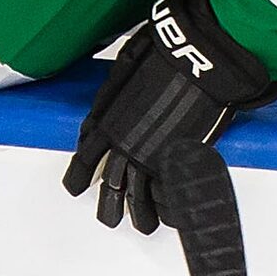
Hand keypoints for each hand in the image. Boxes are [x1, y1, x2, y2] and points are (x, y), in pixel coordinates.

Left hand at [63, 0, 276, 234]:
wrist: (199, 58)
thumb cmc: (167, 50)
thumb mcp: (129, 63)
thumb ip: (118, 88)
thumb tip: (110, 100)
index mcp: (107, 120)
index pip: (86, 155)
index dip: (80, 172)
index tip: (77, 183)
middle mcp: (124, 145)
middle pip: (110, 185)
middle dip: (108, 204)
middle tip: (107, 217)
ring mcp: (152, 158)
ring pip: (139, 199)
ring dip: (139, 215)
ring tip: (141, 225)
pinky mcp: (180, 164)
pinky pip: (170, 199)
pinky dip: (171, 210)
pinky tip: (171, 217)